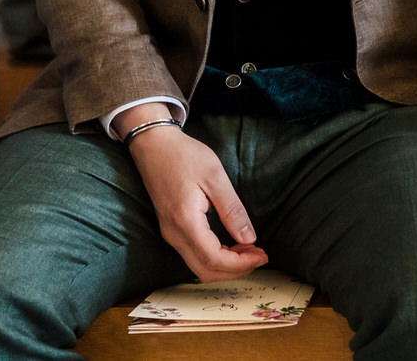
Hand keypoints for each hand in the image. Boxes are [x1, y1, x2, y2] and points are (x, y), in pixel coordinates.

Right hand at [123, 119, 266, 281]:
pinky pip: (194, 255)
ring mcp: (170, 233)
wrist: (154, 145)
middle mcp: (174, 234)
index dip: (241, 264)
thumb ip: (232, 210)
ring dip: (226, 265)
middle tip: (260, 256)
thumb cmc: (184, 156)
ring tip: (250, 251)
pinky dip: (215, 257)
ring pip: (199, 266)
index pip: (214, 259)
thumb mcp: (215, 177)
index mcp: (185, 222)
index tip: (262, 255)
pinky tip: (232, 245)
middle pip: (206, 271)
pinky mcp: (171, 229)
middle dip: (236, 270)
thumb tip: (249, 238)